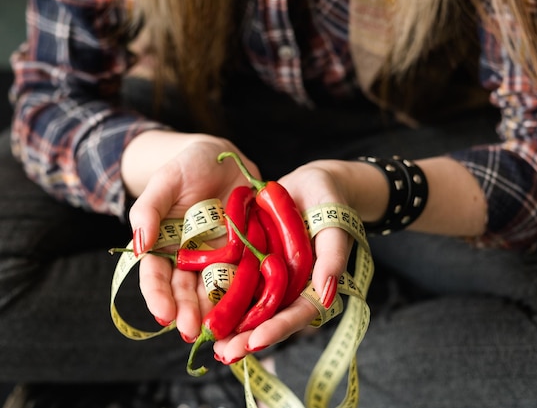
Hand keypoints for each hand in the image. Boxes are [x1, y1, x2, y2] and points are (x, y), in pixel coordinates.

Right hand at [125, 131, 259, 341]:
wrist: (225, 160)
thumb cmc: (188, 166)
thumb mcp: (166, 181)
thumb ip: (148, 210)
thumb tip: (138, 247)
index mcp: (164, 246)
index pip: (155, 276)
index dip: (157, 296)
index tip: (163, 313)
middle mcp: (190, 259)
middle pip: (186, 291)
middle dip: (187, 312)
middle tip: (191, 331)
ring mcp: (219, 259)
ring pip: (215, 290)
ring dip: (216, 312)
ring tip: (219, 330)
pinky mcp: (246, 255)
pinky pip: (247, 278)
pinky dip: (247, 296)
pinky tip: (249, 312)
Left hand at [212, 160, 358, 362]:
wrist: (310, 182)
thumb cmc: (330, 201)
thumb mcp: (334, 225)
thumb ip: (332, 258)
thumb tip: (327, 294)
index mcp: (315, 285)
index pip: (298, 313)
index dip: (278, 328)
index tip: (255, 341)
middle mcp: (291, 286)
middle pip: (270, 318)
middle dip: (247, 337)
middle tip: (224, 353)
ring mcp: (271, 276)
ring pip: (251, 306)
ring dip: (232, 325)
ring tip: (210, 342)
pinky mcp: (254, 262)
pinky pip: (238, 282)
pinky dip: (222, 296)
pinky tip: (201, 308)